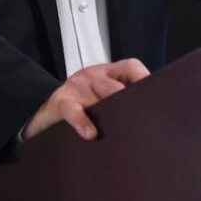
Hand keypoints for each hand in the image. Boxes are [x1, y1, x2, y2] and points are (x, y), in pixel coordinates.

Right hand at [23, 59, 149, 140]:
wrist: (42, 113)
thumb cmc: (79, 108)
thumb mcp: (100, 99)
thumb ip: (121, 102)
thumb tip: (150, 117)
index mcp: (107, 73)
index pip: (131, 67)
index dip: (144, 79)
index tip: (158, 96)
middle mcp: (94, 76)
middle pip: (118, 84)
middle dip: (132, 102)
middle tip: (145, 119)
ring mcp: (77, 86)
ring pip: (100, 94)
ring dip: (113, 112)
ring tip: (125, 127)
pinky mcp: (61, 101)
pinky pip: (73, 110)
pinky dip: (82, 122)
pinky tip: (91, 133)